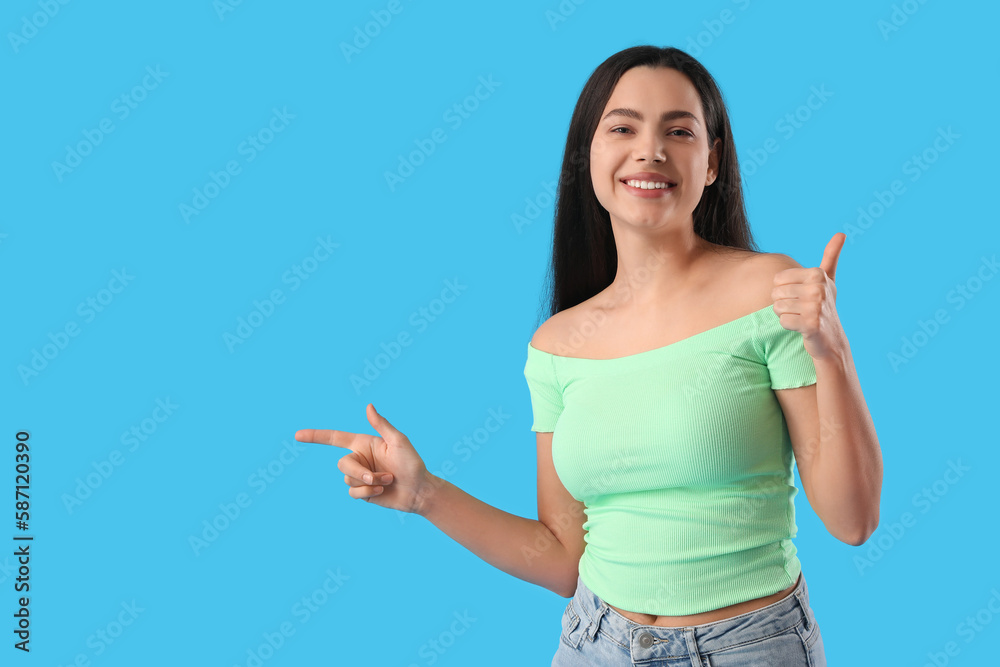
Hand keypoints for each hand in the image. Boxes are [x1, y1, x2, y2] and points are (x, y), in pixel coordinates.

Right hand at [295, 404, 436, 513]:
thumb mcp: (399, 441)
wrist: (418, 491)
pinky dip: (367, 493)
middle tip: (385, 477)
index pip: (334, 438)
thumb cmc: (412, 464)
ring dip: (369, 483)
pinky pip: (352, 492)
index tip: (297, 436)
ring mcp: (359, 476)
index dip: (315, 436)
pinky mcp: (361, 492)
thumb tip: (368, 406)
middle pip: (342, 463)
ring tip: (388, 482)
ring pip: (347, 479)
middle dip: (361, 472)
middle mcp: (359, 458)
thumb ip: (382, 425)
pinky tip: (382, 492)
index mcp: (364, 443)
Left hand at [771, 232, 847, 360]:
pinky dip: (789, 326)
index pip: (777, 280)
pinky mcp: (811, 324)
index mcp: (817, 274)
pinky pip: (783, 322)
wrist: (831, 338)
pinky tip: (802, 327)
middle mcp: (818, 288)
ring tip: (801, 317)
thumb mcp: (828, 279)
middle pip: (776, 294)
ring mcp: (815, 307)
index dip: (784, 290)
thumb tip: (841, 233)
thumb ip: (831, 256)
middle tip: (800, 309)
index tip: (801, 296)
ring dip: (786, 315)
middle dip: (783, 304)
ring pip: (777, 308)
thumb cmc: (824, 306)